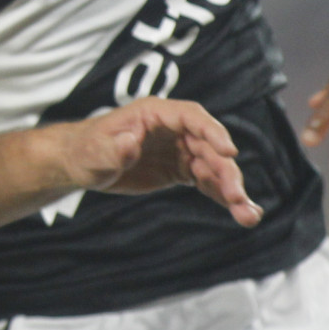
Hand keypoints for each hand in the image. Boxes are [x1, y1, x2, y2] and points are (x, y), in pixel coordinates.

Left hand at [62, 98, 262, 226]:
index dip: (212, 132)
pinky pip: (207, 181)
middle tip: (238, 198)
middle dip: (226, 172)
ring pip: (213, 167)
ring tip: (248, 215)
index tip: (230, 151)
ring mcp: (179, 149)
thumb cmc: (84, 150)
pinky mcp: (179, 169)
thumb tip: (131, 141)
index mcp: (154, 114)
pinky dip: (222, 195)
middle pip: (209, 146)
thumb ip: (114, 148)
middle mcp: (172, 129)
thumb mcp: (95, 151)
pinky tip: (241, 213)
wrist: (79, 164)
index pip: (191, 117)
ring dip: (231, 189)